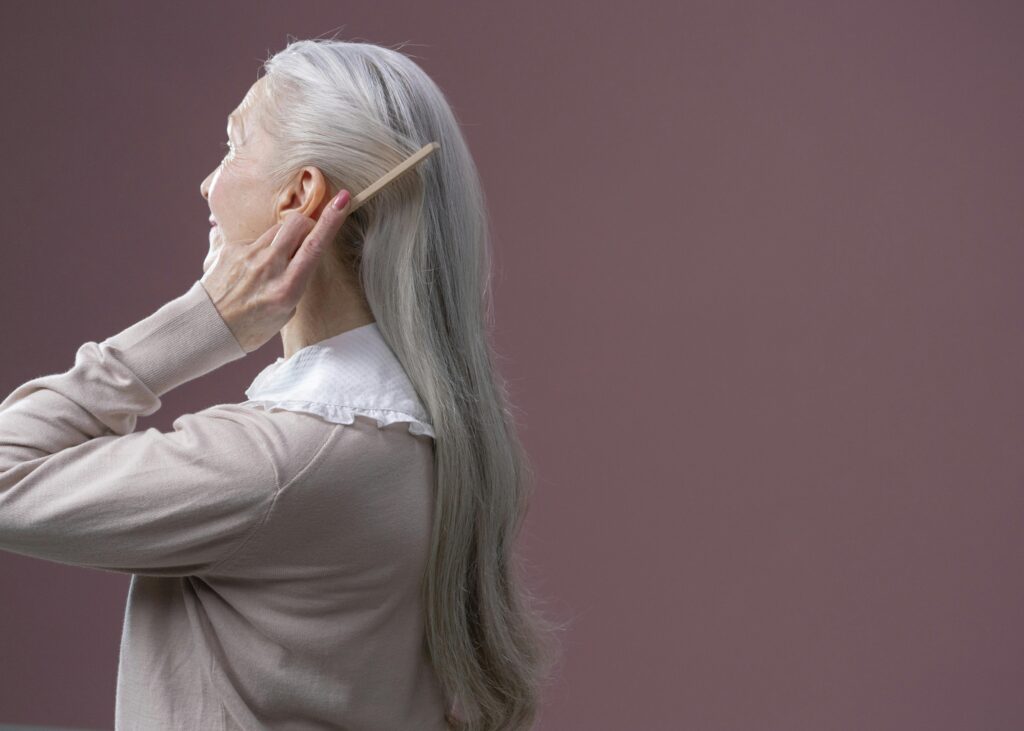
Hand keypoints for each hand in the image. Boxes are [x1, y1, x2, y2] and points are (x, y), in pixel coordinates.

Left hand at [199, 190, 351, 352]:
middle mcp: (268, 267)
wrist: (209, 327)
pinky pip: (253, 237)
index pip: (314, 245)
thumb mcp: (286, 311)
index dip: (331, 220)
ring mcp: (247, 255)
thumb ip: (294, 278)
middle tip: (306, 237)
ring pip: (276, 229)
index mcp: (286, 288)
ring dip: (283, 237)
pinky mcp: (229, 248)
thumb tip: (295, 251)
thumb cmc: (252, 326)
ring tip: (273, 261)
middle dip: (308, 223)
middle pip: (296, 224)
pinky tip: (249, 268)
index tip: (342, 198)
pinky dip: (258, 248)